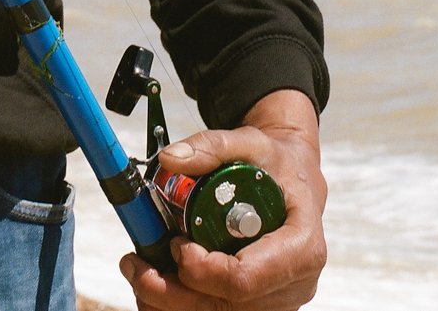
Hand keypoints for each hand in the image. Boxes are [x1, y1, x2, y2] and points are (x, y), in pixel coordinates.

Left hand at [120, 90, 325, 310]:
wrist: (293, 182)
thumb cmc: (277, 167)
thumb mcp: (250, 142)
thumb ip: (211, 146)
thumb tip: (170, 159)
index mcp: (301, 247)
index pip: (245, 278)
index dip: (203, 268)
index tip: (176, 243)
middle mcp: (294, 284)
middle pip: (226, 305)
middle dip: (173, 291)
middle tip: (135, 265)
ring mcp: (278, 301)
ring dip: (170, 302)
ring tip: (138, 273)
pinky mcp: (261, 305)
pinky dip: (182, 304)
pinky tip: (157, 284)